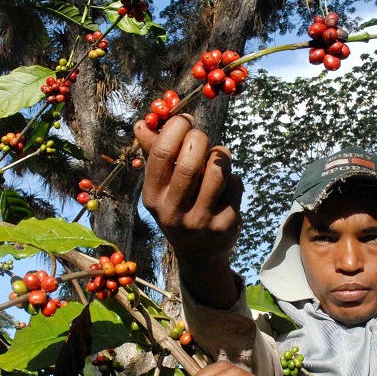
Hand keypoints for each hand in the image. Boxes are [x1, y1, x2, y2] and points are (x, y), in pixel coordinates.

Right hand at [134, 116, 242, 307]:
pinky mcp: (225, 224)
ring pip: (218, 170)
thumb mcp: (161, 189)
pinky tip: (225, 184)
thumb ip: (153, 154)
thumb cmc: (178, 209)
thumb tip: (142, 124)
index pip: (161, 154)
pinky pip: (234, 184)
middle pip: (190, 162)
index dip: (176, 128)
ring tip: (217, 156)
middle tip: (201, 137)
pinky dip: (232, 175)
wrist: (199, 255)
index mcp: (153, 197)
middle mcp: (173, 212)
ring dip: (221, 154)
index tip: (185, 121)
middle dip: (200, 138)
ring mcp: (201, 220)